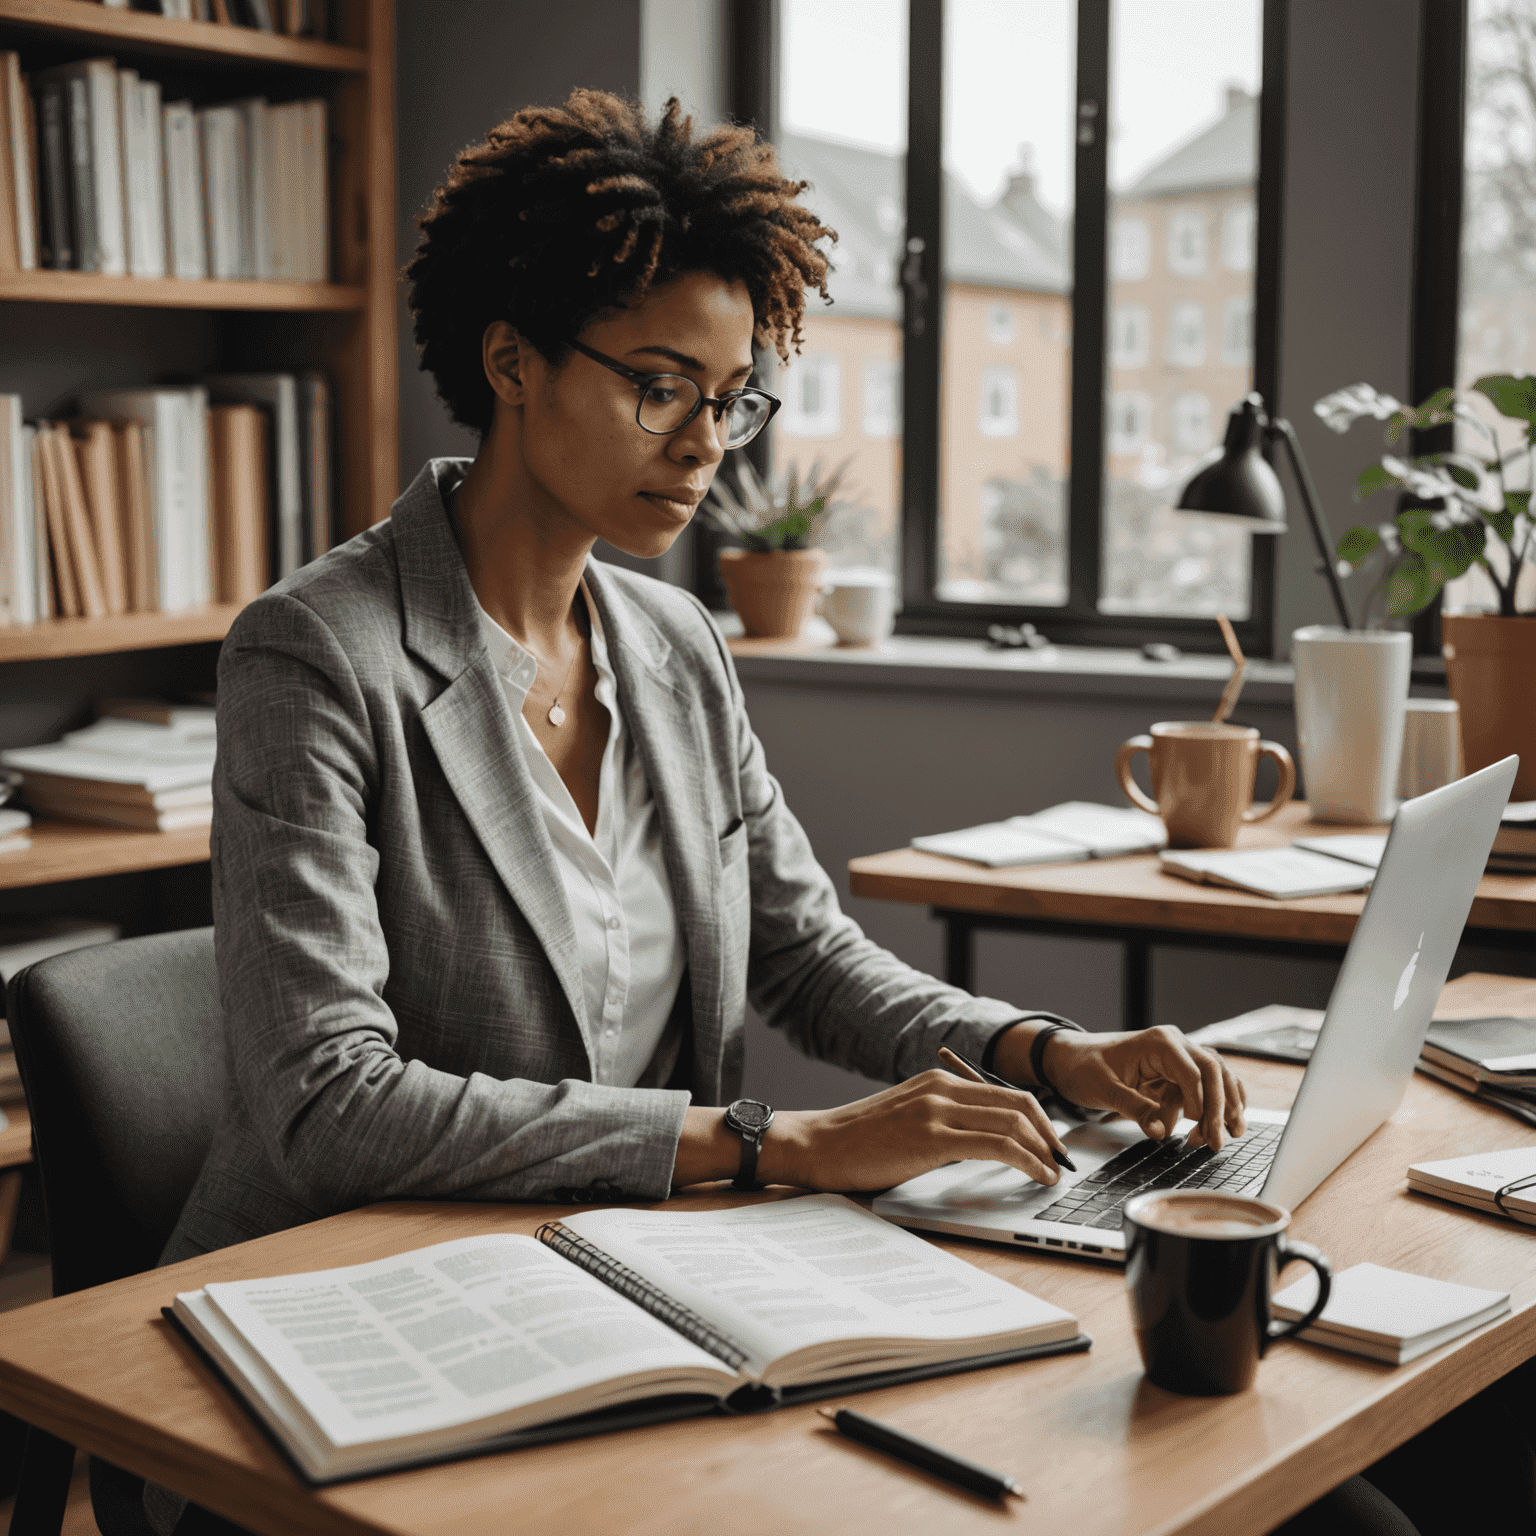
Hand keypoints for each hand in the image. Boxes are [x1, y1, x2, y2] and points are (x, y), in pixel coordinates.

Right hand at [673, 1073, 1074, 1191]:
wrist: (817, 1146)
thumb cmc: (857, 1143)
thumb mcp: (907, 1120)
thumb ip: (943, 1123)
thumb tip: (984, 1146)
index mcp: (938, 1081)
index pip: (1006, 1094)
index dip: (1039, 1120)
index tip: (1052, 1146)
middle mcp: (942, 1088)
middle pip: (1019, 1103)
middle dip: (1050, 1134)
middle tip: (1062, 1162)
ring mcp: (937, 1109)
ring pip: (1014, 1121)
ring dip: (1044, 1149)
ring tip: (1054, 1174)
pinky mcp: (932, 1136)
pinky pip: (997, 1143)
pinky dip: (1027, 1159)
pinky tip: (1037, 1175)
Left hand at [996, 1023, 1246, 1150]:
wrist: (1072, 1058)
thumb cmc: (1085, 1068)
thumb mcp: (1104, 1090)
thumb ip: (1134, 1108)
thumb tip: (1161, 1132)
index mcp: (1158, 1042)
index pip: (1192, 1072)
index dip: (1200, 1103)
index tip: (1198, 1129)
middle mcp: (1174, 1043)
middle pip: (1213, 1071)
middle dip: (1220, 1107)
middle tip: (1217, 1141)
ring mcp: (1179, 1054)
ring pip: (1217, 1075)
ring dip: (1226, 1104)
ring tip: (1231, 1134)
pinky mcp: (1178, 1069)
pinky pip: (1208, 1082)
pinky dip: (1220, 1100)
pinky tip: (1229, 1121)